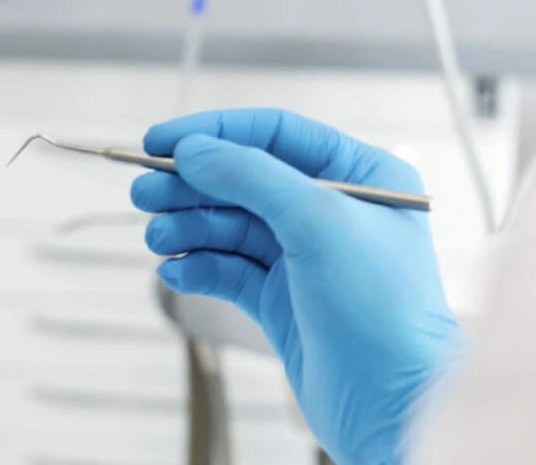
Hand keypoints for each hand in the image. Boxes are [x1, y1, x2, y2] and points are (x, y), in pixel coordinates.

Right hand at [131, 109, 463, 464]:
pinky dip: (199, 268)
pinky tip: (178, 272)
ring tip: (159, 238)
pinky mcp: (283, 302)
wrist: (391, 403)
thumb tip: (194, 151)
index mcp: (361, 178)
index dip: (215, 132)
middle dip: (191, 185)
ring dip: (189, 228)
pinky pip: (229, 271)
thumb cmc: (381, 308)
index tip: (158, 140)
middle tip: (144, 194)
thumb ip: (251, 175)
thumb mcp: (317, 221)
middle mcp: (334, 213)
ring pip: (231, 227)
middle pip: (245, 180)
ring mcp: (306, 259)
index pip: (277, 134)